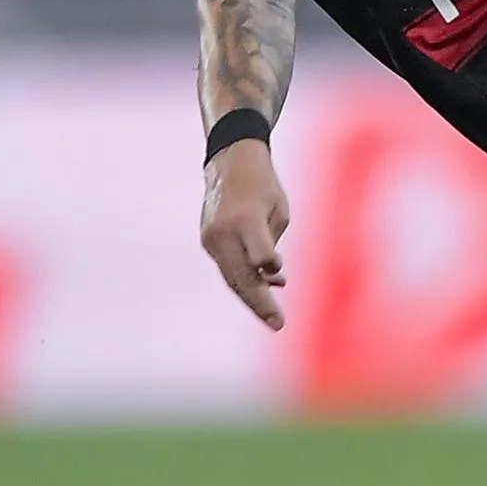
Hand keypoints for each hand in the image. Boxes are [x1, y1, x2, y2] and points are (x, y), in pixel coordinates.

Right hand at [200, 140, 291, 329]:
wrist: (229, 161)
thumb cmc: (263, 185)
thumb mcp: (278, 209)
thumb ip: (272, 244)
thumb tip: (271, 278)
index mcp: (245, 218)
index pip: (257, 251)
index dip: (268, 265)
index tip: (279, 277)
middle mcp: (224, 231)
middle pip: (241, 274)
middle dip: (260, 302)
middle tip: (278, 324)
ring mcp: (211, 237)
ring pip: (232, 277)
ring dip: (252, 297)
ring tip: (273, 318)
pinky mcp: (207, 241)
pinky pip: (228, 267)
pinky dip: (244, 280)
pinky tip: (265, 289)